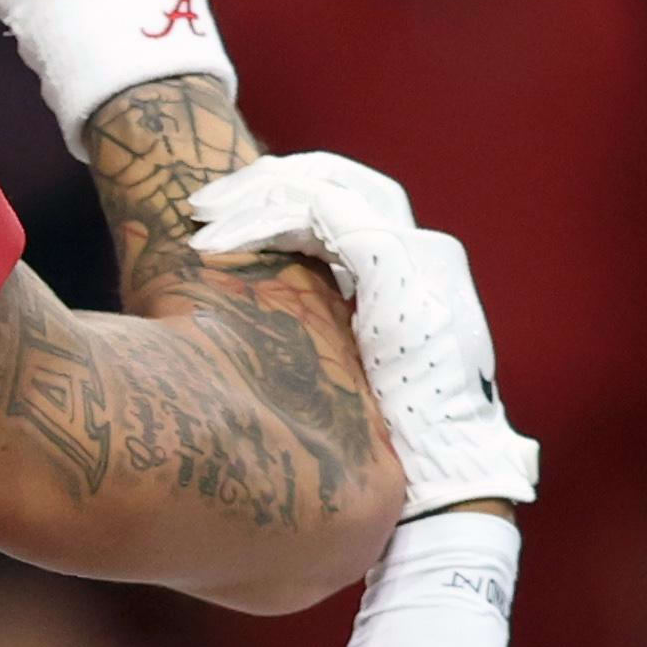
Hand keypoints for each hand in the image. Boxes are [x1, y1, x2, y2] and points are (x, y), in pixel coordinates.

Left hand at [188, 153, 536, 515]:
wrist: (446, 467)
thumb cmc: (397, 435)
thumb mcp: (359, 367)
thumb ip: (332, 326)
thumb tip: (266, 314)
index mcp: (415, 268)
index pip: (343, 201)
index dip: (280, 199)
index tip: (222, 221)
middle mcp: (422, 249)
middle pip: (333, 179)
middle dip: (262, 184)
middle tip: (203, 204)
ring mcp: (415, 252)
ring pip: (322, 189)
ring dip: (254, 200)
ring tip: (201, 219)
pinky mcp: (396, 264)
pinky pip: (319, 215)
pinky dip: (266, 222)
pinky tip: (222, 244)